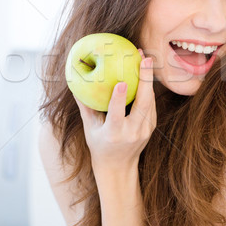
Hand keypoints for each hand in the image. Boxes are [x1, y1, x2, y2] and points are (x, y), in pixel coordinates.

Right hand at [73, 48, 156, 173]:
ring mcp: (144, 130)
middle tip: (144, 58)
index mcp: (114, 133)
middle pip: (142, 103)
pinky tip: (145, 72)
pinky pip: (151, 104)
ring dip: (149, 79)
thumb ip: (84, 106)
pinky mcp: (151, 126)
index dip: (119, 98)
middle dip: (145, 79)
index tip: (120, 82)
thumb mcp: (89, 127)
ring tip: (144, 58)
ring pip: (150, 101)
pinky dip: (149, 87)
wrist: (118, 167)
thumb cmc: (99, 144)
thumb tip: (74, 82)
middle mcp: (132, 132)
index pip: (117, 114)